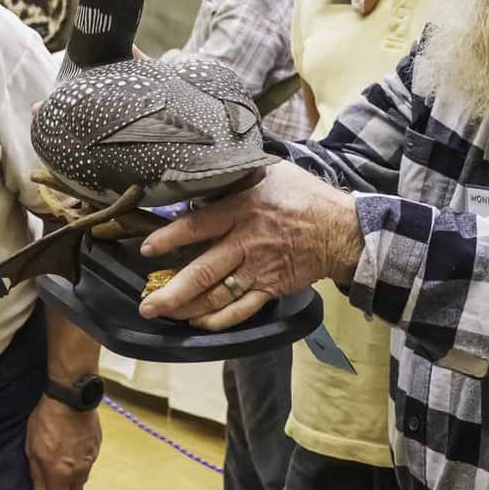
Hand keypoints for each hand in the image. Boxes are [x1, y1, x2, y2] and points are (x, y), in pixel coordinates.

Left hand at [25, 397, 100, 489]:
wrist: (72, 397)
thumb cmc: (47, 420)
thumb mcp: (32, 448)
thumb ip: (36, 474)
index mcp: (60, 473)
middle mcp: (78, 470)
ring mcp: (89, 459)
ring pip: (83, 483)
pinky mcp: (95, 447)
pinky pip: (88, 466)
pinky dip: (81, 474)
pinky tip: (76, 471)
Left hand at [138, 162, 362, 330]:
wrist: (342, 231)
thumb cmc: (305, 197)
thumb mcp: (272, 172)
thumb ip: (239, 173)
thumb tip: (210, 166)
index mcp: (242, 210)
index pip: (197, 226)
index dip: (169, 238)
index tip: (147, 248)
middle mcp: (246, 243)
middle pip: (202, 271)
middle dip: (170, 291)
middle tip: (146, 303)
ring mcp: (258, 270)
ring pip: (217, 296)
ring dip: (187, 309)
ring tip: (163, 315)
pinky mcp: (271, 288)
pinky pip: (241, 310)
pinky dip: (218, 321)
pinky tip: (197, 323)